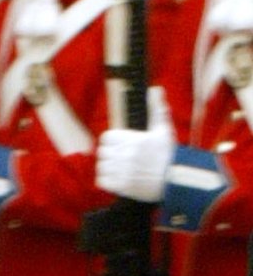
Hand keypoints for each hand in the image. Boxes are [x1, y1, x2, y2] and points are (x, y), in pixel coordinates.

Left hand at [96, 87, 173, 202]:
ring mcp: (122, 171)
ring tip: (120, 170)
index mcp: (132, 139)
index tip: (118, 146)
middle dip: (109, 155)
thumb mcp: (163, 130)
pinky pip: (102, 181)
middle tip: (120, 159)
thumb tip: (155, 89)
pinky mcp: (121, 186)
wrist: (174, 181)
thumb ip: (156, 109)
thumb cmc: (168, 155)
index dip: (111, 141)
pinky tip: (118, 179)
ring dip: (107, 169)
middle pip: (102, 152)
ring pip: (101, 167)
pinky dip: (107, 181)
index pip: (106, 138)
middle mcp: (125, 154)